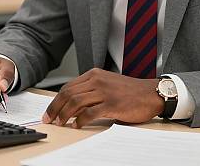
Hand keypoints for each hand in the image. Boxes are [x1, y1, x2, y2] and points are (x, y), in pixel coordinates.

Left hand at [42, 68, 163, 128]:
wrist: (150, 93)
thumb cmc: (129, 91)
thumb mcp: (107, 84)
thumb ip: (91, 91)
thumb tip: (71, 106)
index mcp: (94, 74)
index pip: (68, 86)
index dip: (56, 100)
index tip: (49, 111)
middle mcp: (97, 80)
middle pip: (68, 93)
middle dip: (55, 107)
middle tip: (49, 119)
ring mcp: (104, 91)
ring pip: (76, 102)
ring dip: (64, 114)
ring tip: (60, 123)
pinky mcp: (111, 103)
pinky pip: (90, 112)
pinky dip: (80, 120)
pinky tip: (77, 125)